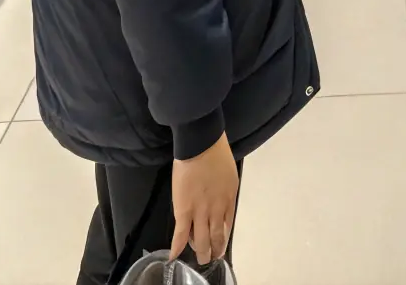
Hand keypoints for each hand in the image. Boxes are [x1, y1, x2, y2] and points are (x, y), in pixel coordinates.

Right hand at [171, 132, 239, 264]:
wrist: (201, 145)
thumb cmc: (216, 154)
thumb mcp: (230, 176)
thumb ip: (227, 194)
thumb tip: (222, 206)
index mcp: (228, 200)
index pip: (227, 227)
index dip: (223, 239)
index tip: (221, 246)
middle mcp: (216, 211)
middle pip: (215, 237)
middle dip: (213, 250)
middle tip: (211, 258)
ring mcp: (200, 212)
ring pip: (201, 240)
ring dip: (201, 252)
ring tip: (200, 260)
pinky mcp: (183, 210)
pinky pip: (180, 233)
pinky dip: (177, 247)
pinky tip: (174, 256)